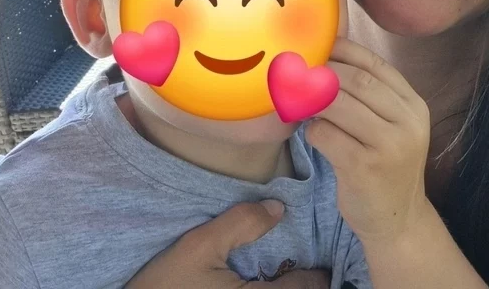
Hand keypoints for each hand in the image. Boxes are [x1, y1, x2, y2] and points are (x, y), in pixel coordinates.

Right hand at [125, 200, 329, 288]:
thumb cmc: (165, 285)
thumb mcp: (199, 246)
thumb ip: (241, 224)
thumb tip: (280, 207)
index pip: (308, 288)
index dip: (318, 274)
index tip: (323, 262)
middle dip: (309, 285)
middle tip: (314, 270)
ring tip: (293, 279)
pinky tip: (266, 284)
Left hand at [306, 39, 431, 243]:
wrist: (398, 220)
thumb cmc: (386, 165)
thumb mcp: (390, 125)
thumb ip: (369, 95)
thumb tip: (324, 58)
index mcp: (413, 105)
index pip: (376, 64)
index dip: (344, 50)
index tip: (318, 45)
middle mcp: (407, 122)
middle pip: (357, 81)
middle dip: (323, 72)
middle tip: (298, 70)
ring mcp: (389, 145)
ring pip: (339, 104)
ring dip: (312, 98)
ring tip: (298, 98)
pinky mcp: (365, 168)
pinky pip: (327, 136)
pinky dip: (312, 129)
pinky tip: (311, 132)